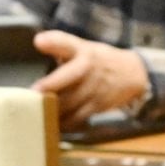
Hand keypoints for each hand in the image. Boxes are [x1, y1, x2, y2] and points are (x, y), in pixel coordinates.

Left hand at [32, 31, 151, 125]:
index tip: (40, 41)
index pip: (67, 43)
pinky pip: (77, 116)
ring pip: (70, 100)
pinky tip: (50, 124)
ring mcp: (94, 88)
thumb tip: (38, 41)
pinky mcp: (97, 106)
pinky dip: (63, 122)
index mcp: (82, 51)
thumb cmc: (98, 60)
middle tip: (32, 91)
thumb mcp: (82, 47)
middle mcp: (88, 68)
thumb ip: (60, 45)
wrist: (132, 74)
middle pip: (68, 76)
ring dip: (52, 107)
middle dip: (50, 85)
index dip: (53, 42)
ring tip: (34, 111)